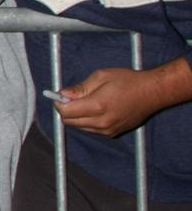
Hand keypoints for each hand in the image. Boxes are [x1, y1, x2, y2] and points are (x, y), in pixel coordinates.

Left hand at [55, 59, 191, 136]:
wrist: (153, 93)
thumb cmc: (128, 81)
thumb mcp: (101, 76)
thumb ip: (80, 87)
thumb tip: (63, 93)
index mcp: (97, 106)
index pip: (66, 112)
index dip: (59, 102)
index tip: (58, 95)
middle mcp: (102, 122)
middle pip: (70, 122)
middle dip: (65, 109)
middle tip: (70, 97)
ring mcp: (108, 130)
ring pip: (79, 126)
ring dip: (76, 116)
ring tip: (87, 101)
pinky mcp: (113, 133)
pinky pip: (91, 129)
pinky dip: (87, 120)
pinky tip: (96, 109)